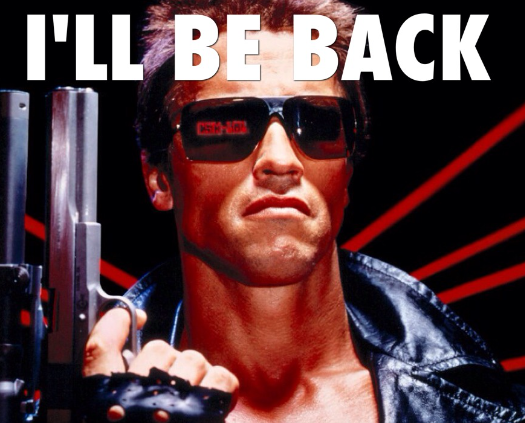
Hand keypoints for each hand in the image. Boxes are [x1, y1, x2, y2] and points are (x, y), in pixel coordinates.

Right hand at [83, 308, 238, 421]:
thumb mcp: (120, 409)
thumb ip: (125, 386)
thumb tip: (134, 341)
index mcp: (107, 407)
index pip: (99, 352)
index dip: (113, 325)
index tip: (128, 317)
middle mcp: (137, 403)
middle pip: (157, 349)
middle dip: (167, 363)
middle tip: (168, 390)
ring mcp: (174, 405)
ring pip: (191, 359)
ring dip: (195, 376)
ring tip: (189, 404)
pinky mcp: (206, 412)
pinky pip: (221, 376)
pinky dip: (221, 386)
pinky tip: (212, 402)